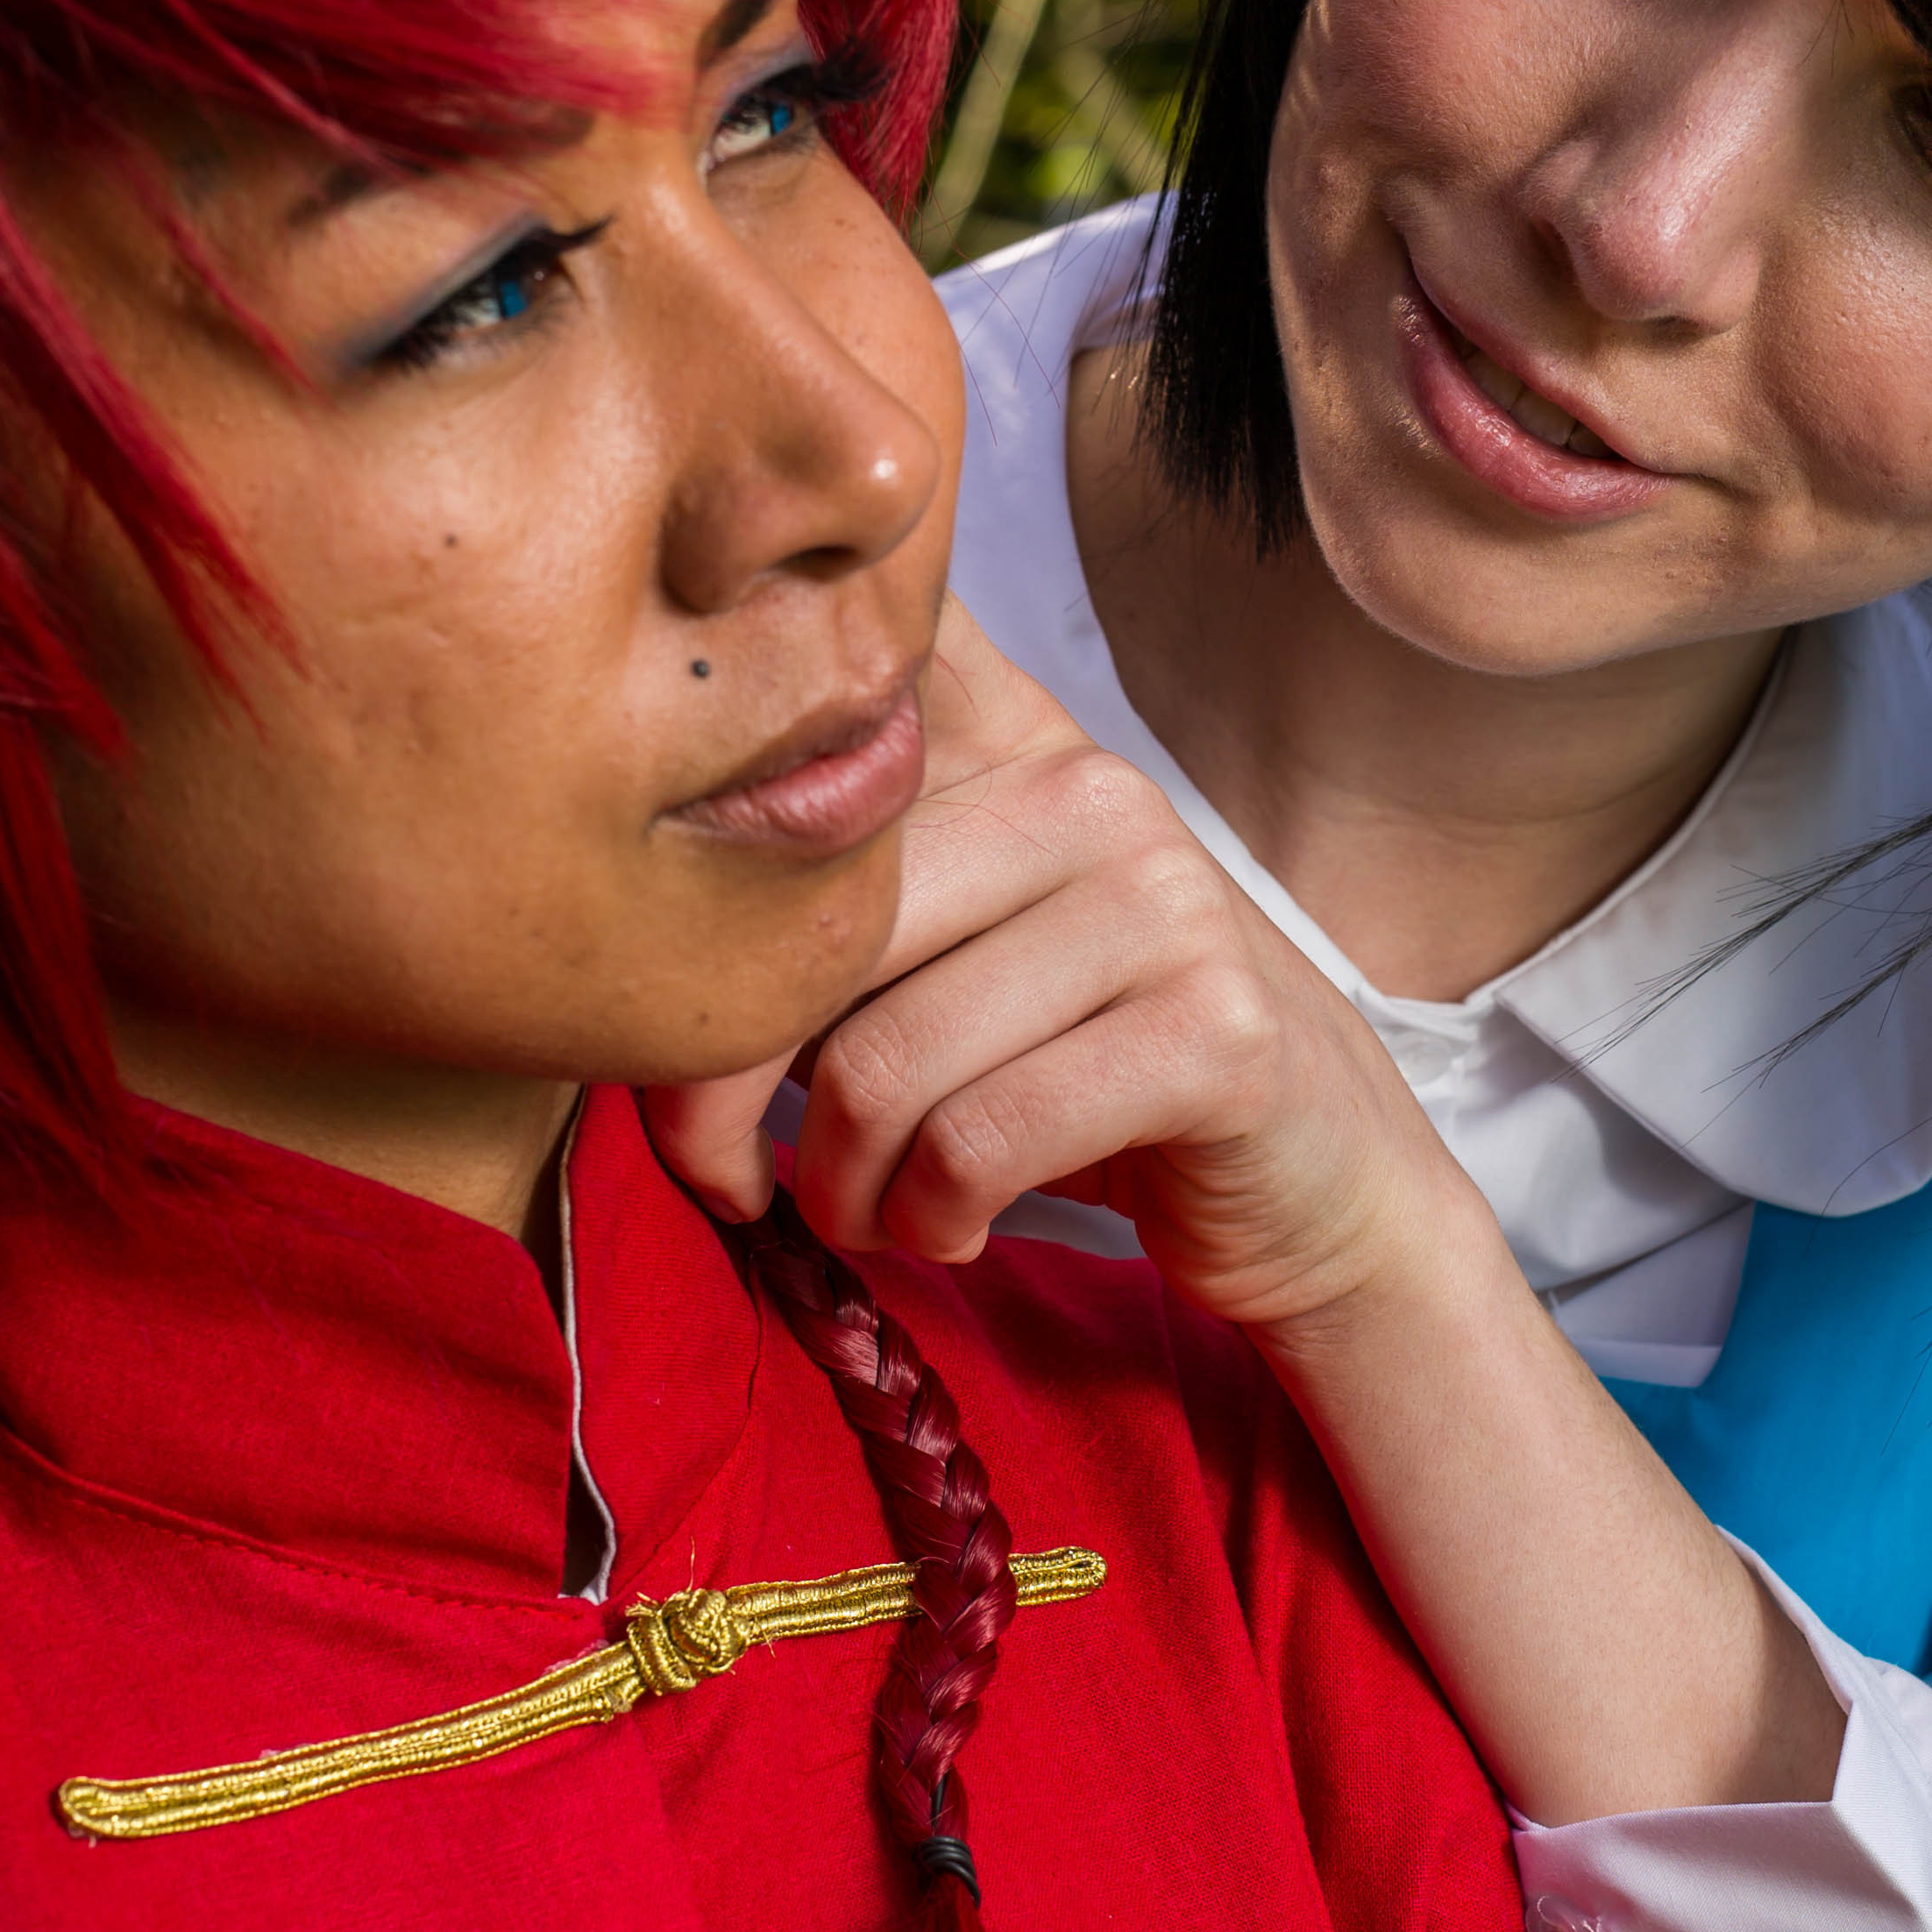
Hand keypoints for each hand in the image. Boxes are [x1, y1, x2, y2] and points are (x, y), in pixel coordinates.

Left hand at [646, 600, 1470, 1340]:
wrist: (1314, 1176)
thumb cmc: (1079, 1064)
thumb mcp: (953, 944)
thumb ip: (823, 893)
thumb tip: (617, 932)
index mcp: (1007, 738)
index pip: (833, 703)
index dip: (715, 789)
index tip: (651, 915)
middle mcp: (1087, 788)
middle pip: (805, 938)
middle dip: (721, 1096)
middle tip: (728, 1179)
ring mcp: (1161, 900)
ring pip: (884, 1061)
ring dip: (843, 1186)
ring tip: (867, 1214)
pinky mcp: (1212, 1032)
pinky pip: (981, 1140)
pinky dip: (934, 1218)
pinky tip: (956, 1229)